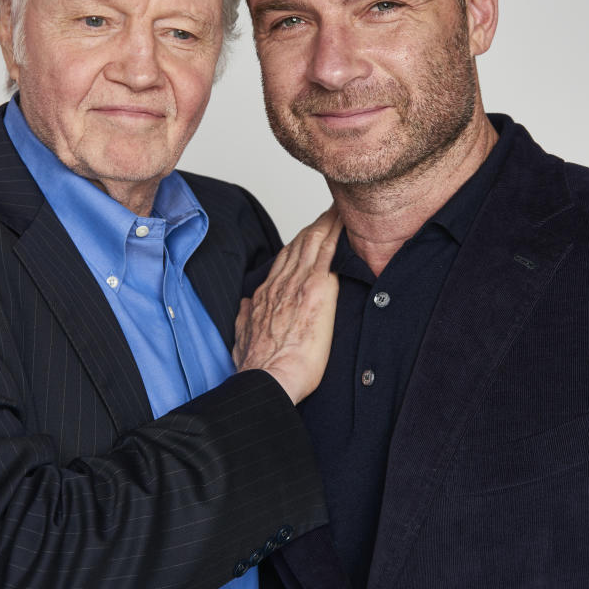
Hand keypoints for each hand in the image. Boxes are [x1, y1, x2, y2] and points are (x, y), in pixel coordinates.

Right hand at [234, 207, 341, 404]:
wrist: (270, 377)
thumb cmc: (261, 368)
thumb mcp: (243, 339)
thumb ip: (246, 319)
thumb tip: (245, 307)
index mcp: (265, 295)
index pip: (282, 262)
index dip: (295, 246)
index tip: (306, 237)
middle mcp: (280, 284)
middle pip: (298, 245)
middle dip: (314, 227)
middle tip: (329, 213)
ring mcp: (298, 283)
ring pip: (312, 242)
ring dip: (326, 223)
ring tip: (339, 211)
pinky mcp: (317, 288)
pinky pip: (328, 251)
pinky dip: (335, 232)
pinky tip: (344, 222)